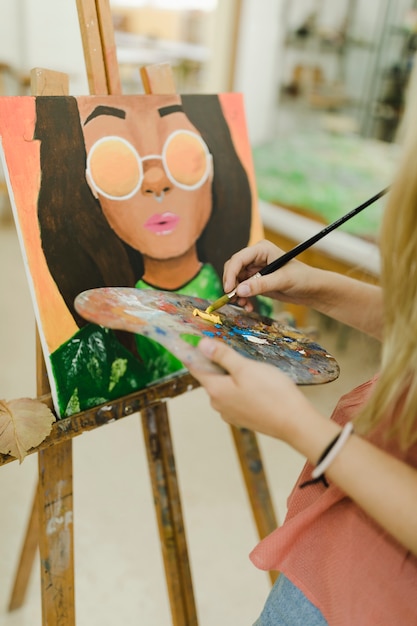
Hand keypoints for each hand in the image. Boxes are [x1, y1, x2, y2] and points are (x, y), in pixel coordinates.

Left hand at [189, 336, 318, 443]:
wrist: (295, 423)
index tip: (190, 341)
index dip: (192, 353)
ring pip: (224, 387)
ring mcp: (230, 413)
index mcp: (215, 390)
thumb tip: (201, 345)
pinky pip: (235, 397)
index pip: (196, 368)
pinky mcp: (243, 418)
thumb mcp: (246, 368)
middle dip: (216, 362)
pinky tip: (255, 381)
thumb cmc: (272, 393)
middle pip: (211, 377)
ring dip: (230, 375)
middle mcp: (218, 404)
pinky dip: (239, 386)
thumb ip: (222, 356)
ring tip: (246, 363)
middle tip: (228, 345)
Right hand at [223, 239, 319, 310]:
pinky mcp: (256, 282)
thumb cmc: (302, 278)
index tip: (229, 289)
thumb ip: (261, 284)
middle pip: (234, 269)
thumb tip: (239, 290)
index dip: (231, 273)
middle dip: (232, 284)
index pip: (239, 259)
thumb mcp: (282, 280)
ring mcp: (255, 270)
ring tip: (243, 304)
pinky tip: (248, 306)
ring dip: (237, 293)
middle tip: (233, 298)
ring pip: (236, 281)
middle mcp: (256, 258)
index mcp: (261, 250)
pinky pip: (242, 289)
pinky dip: (243, 298)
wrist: (312, 289)